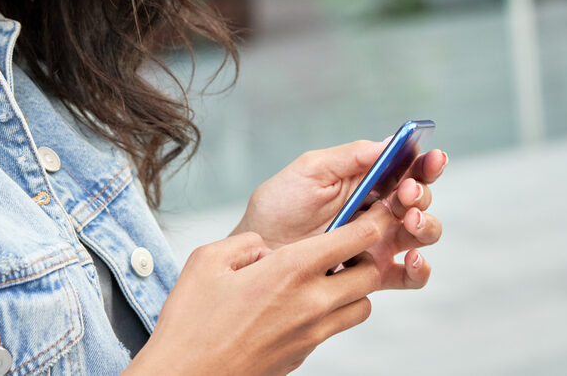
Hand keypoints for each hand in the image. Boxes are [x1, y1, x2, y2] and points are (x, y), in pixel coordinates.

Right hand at [128, 204, 394, 375]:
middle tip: (349, 245)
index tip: (376, 211)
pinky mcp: (304, 356)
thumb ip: (244, 242)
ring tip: (327, 276)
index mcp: (290, 270)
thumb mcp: (207, 260)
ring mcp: (311, 334)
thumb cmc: (190, 321)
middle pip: (371, 275)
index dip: (373, 221)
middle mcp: (311, 303)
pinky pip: (335, 328)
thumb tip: (263, 246)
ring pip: (362, 306)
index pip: (356, 239)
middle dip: (368, 255)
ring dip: (354, 287)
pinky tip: (301, 303)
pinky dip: (332, 312)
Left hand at [232, 139, 446, 288]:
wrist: (257, 249)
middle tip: (407, 192)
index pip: (407, 167)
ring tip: (410, 221)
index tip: (434, 158)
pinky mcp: (374, 274)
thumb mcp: (310, 171)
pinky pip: (410, 275)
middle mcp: (379, 210)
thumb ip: (350, 157)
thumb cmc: (279, 205)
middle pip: (420, 199)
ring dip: (427, 225)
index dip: (426, 162)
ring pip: (422, 234)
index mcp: (367, 180)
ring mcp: (379, 242)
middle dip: (421, 192)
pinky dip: (421, 268)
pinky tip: (412, 259)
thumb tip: (390, 142)